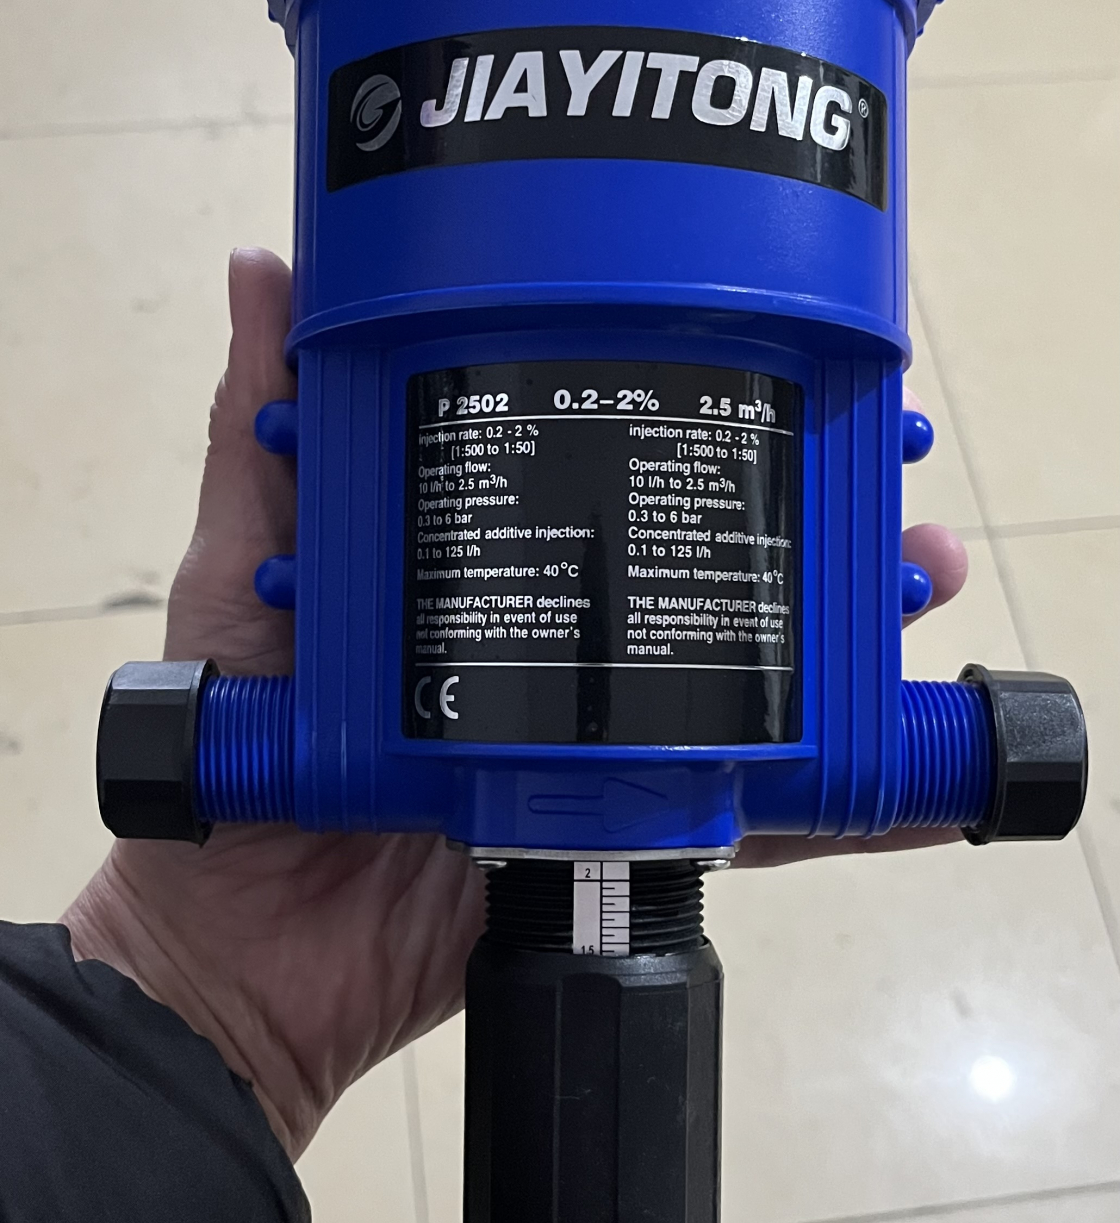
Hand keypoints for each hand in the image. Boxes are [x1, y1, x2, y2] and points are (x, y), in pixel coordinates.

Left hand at [62, 253, 967, 1156]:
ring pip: (761, 674)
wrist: (247, 955)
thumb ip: (260, 437)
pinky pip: (755, 821)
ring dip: (856, 627)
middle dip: (819, 509)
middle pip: (718, 560)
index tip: (781, 350)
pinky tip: (923, 769)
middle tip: (892, 466)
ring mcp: (610, 742)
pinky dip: (847, 804)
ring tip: (928, 570)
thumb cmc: (240, 750)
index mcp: (493, 563)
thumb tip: (267, 268)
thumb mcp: (242, 570)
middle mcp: (570, 642)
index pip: (616, 467)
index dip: (706, 408)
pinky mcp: (633, 833)